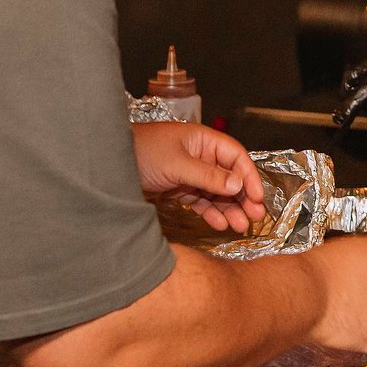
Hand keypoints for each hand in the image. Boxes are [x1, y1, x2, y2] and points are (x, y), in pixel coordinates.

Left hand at [132, 122, 266, 233]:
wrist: (107, 164)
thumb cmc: (141, 152)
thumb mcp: (177, 164)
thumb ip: (208, 175)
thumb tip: (238, 185)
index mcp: (203, 141)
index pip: (235, 157)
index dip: (249, 177)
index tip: (258, 197)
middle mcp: (200, 156)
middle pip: (230, 177)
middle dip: (244, 197)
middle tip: (256, 216)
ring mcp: (190, 173)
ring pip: (217, 193)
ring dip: (230, 209)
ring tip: (241, 226)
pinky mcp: (179, 188)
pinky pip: (201, 201)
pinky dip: (211, 212)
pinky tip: (220, 224)